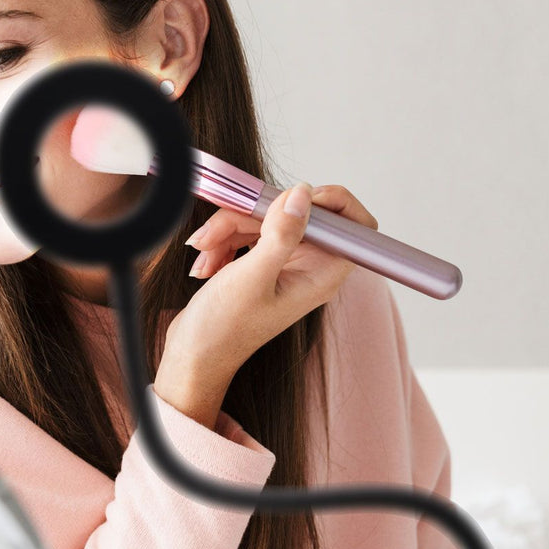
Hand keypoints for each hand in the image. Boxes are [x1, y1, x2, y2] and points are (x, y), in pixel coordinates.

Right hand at [154, 183, 371, 426]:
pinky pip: (249, 230)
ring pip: (267, 218)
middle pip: (298, 213)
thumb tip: (302, 194)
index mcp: (323, 275)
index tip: (292, 199)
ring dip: (229, 228)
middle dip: (253, 215)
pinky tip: (207, 262)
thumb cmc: (224, 329)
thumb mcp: (253, 277)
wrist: (193, 354)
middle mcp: (310, 267)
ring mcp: (286, 263)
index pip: (354, 226)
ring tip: (204, 251)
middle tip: (218, 232)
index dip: (332, 203)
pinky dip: (224, 238)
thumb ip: (282, 234)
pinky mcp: (263, 261)